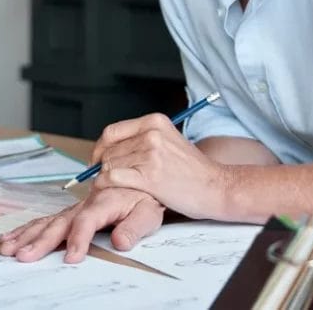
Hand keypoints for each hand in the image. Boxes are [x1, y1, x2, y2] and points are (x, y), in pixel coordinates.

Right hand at [0, 187, 162, 262]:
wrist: (145, 177)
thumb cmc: (147, 196)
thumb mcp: (149, 212)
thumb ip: (135, 226)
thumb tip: (120, 242)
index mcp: (105, 201)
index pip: (87, 221)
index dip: (79, 239)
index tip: (73, 257)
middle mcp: (86, 203)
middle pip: (60, 222)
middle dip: (40, 240)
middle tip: (24, 256)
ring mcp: (77, 207)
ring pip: (48, 220)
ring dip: (27, 234)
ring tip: (8, 248)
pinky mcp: (72, 211)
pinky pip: (48, 219)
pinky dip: (28, 228)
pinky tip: (12, 236)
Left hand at [92, 113, 229, 219]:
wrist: (216, 187)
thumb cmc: (193, 171)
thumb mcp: (168, 141)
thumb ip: (142, 140)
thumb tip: (109, 149)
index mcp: (155, 121)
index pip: (112, 131)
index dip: (99, 148)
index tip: (97, 161)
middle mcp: (152, 134)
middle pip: (108, 149)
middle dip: (100, 166)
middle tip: (101, 179)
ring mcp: (151, 154)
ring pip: (108, 164)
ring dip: (102, 178)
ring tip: (108, 187)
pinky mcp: (149, 176)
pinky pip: (112, 178)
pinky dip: (104, 185)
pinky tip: (109, 191)